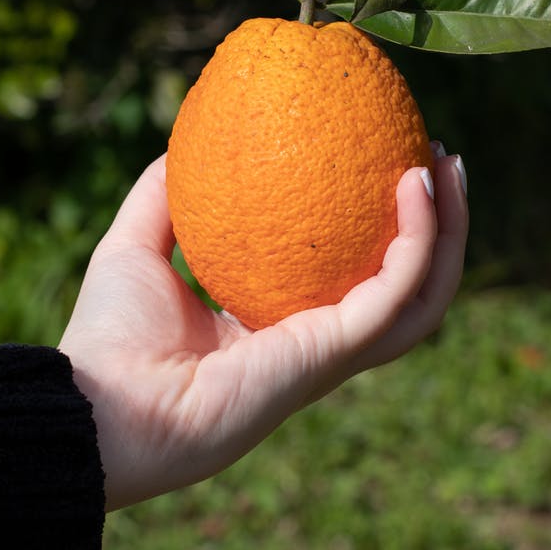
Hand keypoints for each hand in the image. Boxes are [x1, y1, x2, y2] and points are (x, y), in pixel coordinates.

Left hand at [59, 149, 468, 510]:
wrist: (98, 406)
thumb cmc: (109, 339)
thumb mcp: (135, 246)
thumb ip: (160, 198)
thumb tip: (183, 143)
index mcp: (276, 326)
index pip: (349, 277)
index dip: (378, 226)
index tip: (387, 162)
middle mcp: (314, 343)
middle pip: (403, 288)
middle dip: (436, 228)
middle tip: (440, 161)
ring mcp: (331, 354)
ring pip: (423, 298)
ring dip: (449, 235)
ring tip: (452, 170)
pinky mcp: (334, 354)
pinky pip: (396, 292)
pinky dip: (419, 241)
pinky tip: (415, 184)